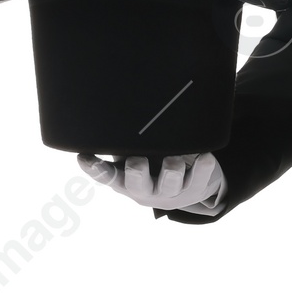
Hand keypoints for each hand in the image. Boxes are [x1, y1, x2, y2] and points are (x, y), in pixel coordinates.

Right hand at [78, 152, 226, 214]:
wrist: (185, 189)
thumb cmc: (150, 164)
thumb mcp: (132, 154)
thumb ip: (121, 138)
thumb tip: (105, 100)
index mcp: (125, 182)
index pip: (106, 176)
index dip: (95, 169)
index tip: (85, 158)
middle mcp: (145, 190)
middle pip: (137, 185)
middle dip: (137, 173)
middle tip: (137, 161)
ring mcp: (170, 192)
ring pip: (170, 184)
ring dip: (171, 171)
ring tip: (173, 160)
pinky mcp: (194, 189)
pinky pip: (200, 179)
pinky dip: (203, 168)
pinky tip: (206, 156)